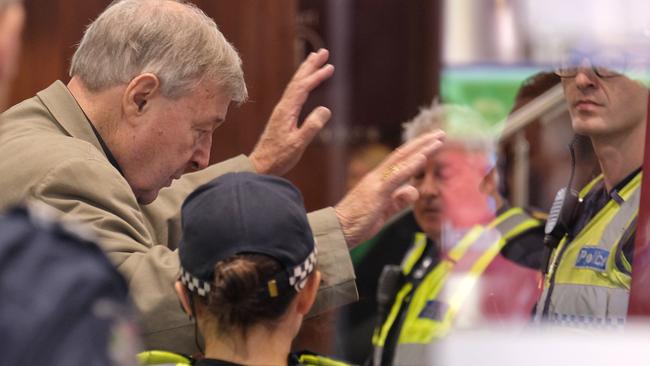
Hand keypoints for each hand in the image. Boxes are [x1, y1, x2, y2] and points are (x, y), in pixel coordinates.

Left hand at [250, 49, 334, 175]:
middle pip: (297, 80)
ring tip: (316, 59)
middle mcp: (283, 107)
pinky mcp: (283, 116)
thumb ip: (311, 127)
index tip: (329, 67)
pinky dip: (302, 83)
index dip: (316, 76)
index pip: (303, 88)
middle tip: (323, 52)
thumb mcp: (298, 144)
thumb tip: (325, 109)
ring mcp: (282, 110)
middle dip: (310, 65)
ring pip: (295, 85)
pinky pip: (294, 93)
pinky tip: (307, 83)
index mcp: (286, 111)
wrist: (261, 165)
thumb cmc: (279, 157)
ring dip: (306, 71)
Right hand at [334, 131, 445, 247]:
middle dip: (423, 142)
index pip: (400, 160)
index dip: (417, 150)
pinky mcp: (376, 192)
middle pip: (403, 154)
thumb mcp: (384, 211)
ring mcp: (376, 182)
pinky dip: (410, 166)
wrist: (337, 231)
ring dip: (421, 149)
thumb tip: (414, 190)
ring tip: (439, 140)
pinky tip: (423, 158)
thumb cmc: (357, 223)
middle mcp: (377, 176)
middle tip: (441, 133)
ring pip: (401, 160)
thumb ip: (398, 201)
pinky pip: (395, 176)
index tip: (433, 142)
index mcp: (378, 180)